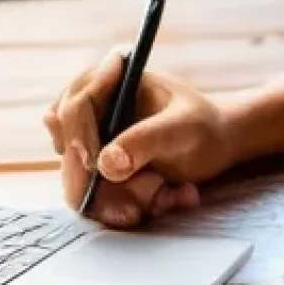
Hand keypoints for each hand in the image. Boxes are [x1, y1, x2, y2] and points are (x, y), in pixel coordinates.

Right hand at [44, 47, 238, 228]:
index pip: (74, 106)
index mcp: (111, 77)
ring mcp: (89, 137)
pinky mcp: (93, 166)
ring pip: (77, 179)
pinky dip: (116, 207)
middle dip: (103, 183)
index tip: (97, 165)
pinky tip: (150, 206)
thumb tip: (105, 164)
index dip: (80, 138)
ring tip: (160, 196)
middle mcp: (92, 105)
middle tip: (137, 204)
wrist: (214, 145)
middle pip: (69, 148)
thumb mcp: (183, 127)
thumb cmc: (202, 124)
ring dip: (114, 199)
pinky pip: (89, 196)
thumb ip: (147, 140)